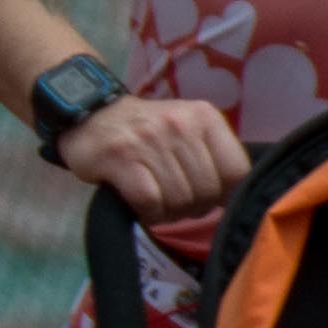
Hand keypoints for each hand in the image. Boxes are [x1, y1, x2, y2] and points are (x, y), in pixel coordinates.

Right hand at [55, 90, 252, 218]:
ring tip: (158, 203)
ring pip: (180, 199)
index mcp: (204, 117)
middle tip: (176, 202)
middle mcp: (180, 124)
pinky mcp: (121, 158)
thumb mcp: (187, 129)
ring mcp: (149, 140)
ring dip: (169, 212)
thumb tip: (232, 199)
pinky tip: (142, 206)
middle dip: (194, 207)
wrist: (90, 114)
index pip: (236, 171)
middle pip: (207, 191)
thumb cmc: (146, 131)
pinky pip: (151, 201)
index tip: (209, 197)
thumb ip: (213, 156)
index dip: (226, 194)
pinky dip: (149, 213)